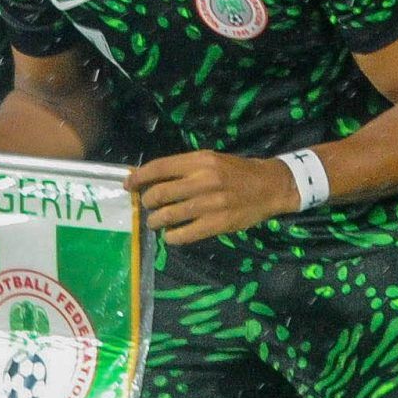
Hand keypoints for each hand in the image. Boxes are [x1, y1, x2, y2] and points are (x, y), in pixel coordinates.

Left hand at [129, 151, 295, 244]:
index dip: (139, 177)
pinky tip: (171, 236)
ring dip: (155, 221)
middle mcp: (203, 180)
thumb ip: (185, 169)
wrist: (269, 186)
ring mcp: (210, 204)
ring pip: (168, 216)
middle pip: (159, 193)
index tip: (128, 185)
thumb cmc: (236, 172)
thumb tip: (152, 179)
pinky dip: (172, 237)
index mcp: (200, 161)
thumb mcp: (211, 160)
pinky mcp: (218, 224)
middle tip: (147, 207)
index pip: (159, 167)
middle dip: (147, 202)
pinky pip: (184, 234)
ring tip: (155, 223)